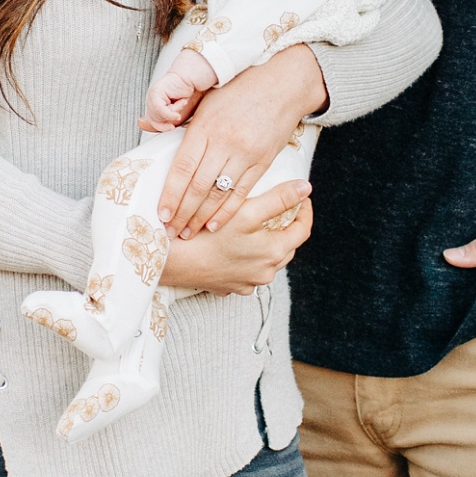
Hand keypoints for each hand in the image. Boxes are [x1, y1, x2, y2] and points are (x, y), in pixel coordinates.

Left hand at [142, 49, 218, 129]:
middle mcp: (150, 99)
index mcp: (153, 103)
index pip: (151, 121)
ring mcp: (151, 95)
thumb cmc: (185, 94)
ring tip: (181, 103)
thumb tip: (140, 123)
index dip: (161, 127)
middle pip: (153, 120)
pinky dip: (171, 112)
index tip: (171, 127)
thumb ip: (162, 120)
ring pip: (157, 116)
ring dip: (173, 113)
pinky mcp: (156, 93)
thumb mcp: (174, 112)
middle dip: (168, 120)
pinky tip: (180, 104)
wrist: (191, 78)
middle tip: (178, 114)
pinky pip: (160, 110)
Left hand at [158, 46, 330, 232]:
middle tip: (170, 232)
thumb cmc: (240, 88)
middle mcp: (225, 142)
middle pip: (198, 186)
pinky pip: (242, 192)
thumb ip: (177, 117)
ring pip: (218, 193)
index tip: (161, 213)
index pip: (182, 168)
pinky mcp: (263, 161)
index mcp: (205, 126)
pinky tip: (215, 224)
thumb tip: (144, 125)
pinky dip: (227, 211)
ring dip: (201, 217)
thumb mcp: (205, 97)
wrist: (283, 83)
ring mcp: (246, 153)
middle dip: (182, 213)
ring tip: (188, 233)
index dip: (170, 194)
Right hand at [158, 177, 311, 292]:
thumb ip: (279, 199)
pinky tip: (234, 246)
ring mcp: (246, 283)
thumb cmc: (207, 235)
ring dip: (265, 244)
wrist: (169, 262)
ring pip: (265, 261)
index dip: (304, 211)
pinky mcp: (228, 287)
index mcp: (274, 254)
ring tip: (255, 226)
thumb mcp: (247, 211)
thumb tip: (306, 188)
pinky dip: (245, 258)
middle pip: (285, 247)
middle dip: (285, 227)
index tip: (301, 197)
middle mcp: (264, 274)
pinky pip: (244, 271)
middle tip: (279, 209)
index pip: (302, 231)